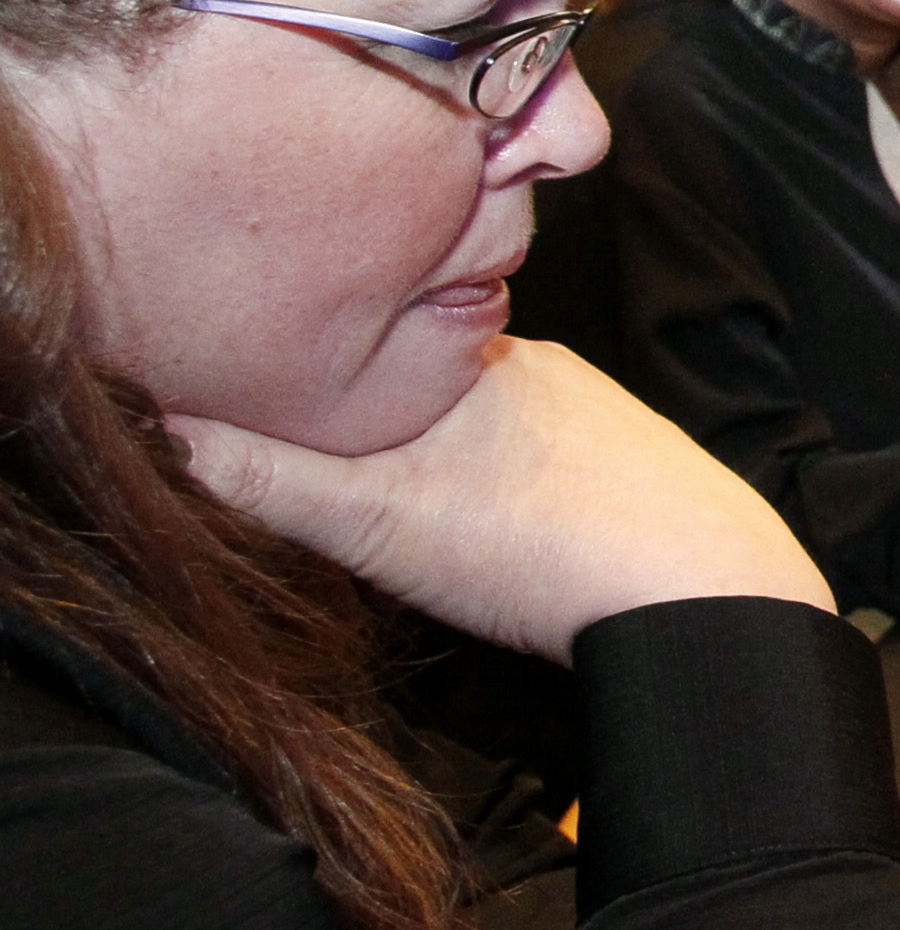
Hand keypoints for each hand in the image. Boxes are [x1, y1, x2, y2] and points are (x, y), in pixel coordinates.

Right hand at [171, 338, 827, 662]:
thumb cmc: (550, 545)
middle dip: (367, 401)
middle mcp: (536, 368)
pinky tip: (491, 524)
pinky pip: (537, 457)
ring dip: (436, 447)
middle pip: (420, 374)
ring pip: (483, 418)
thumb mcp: (377, 514)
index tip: (252, 381)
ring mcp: (591, 417)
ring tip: (398, 494)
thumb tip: (154, 433)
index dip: (306, 358)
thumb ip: (266, 478)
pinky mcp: (629, 469)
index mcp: (473, 355)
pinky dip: (497, 481)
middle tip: (315, 444)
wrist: (715, 596)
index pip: (364, 333)